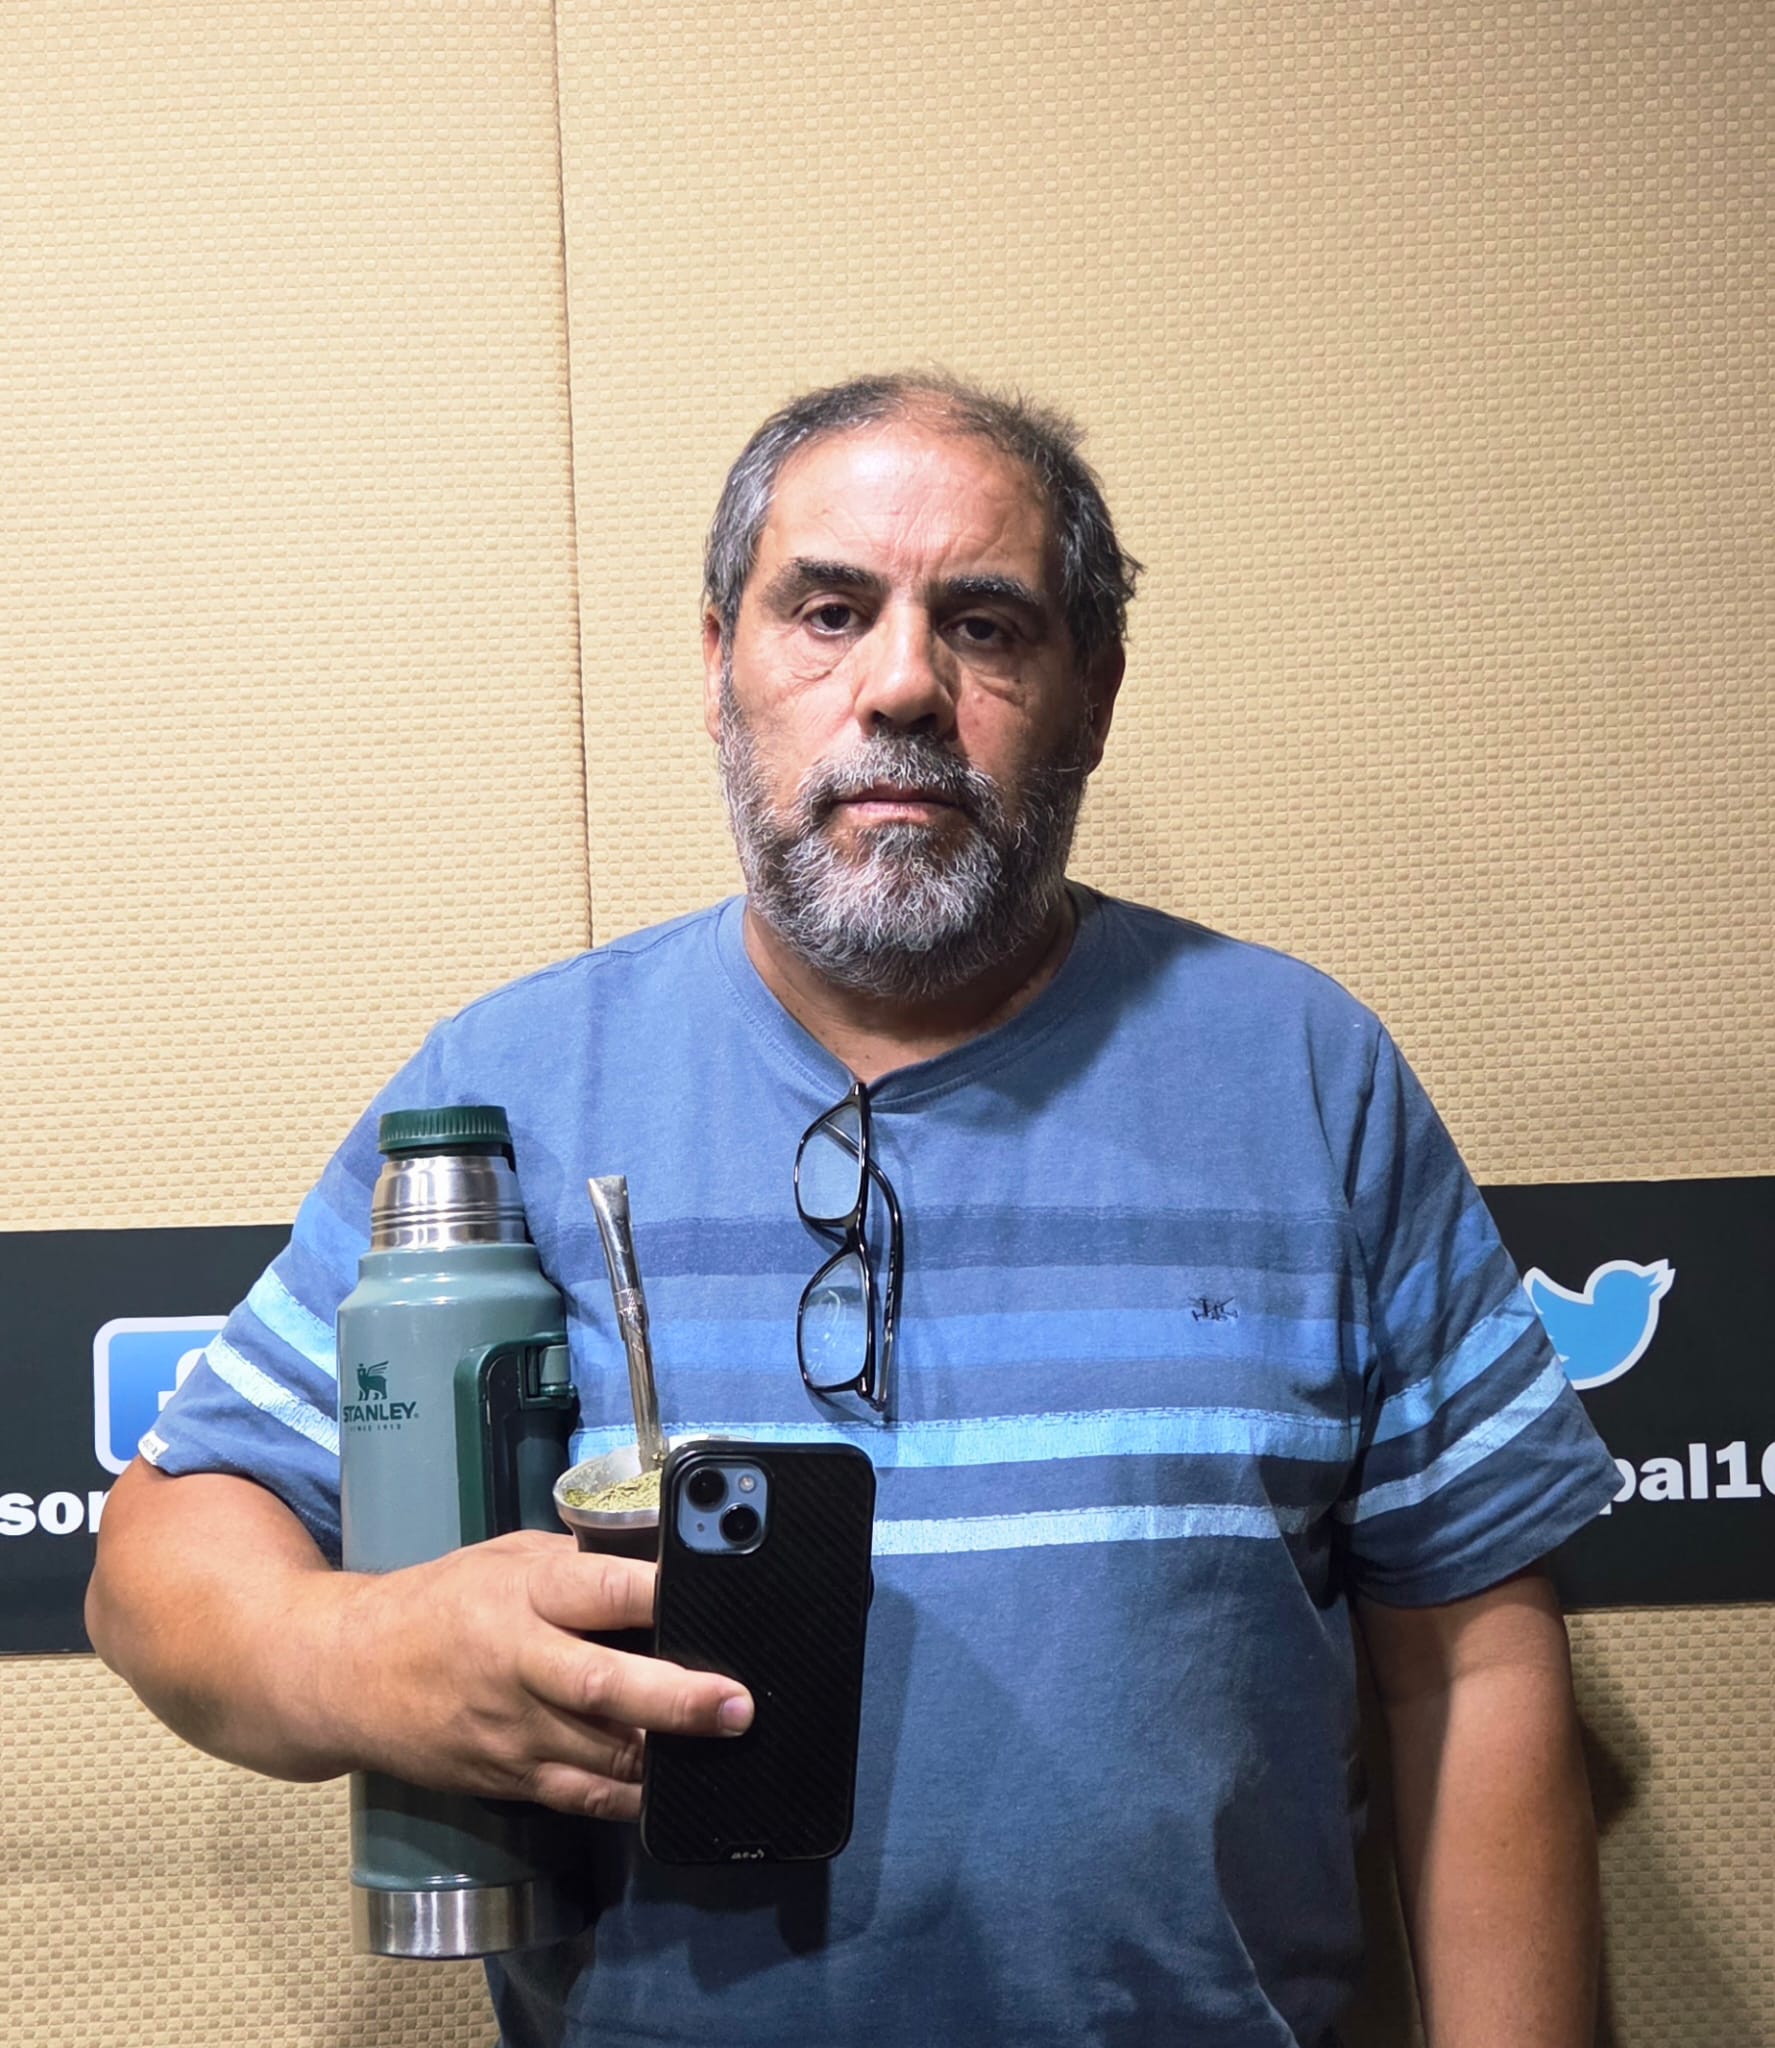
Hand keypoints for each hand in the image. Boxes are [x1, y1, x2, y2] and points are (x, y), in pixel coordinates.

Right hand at [319, 1530, 752, 1819]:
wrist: (346, 1673)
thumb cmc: (440, 1603)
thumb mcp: (506, 1558)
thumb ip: (578, 1563)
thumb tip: (660, 1559)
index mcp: (523, 1595)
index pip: (599, 1589)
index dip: (657, 1592)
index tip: (709, 1594)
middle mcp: (520, 1664)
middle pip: (605, 1686)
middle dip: (677, 1699)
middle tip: (736, 1705)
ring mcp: (513, 1730)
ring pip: (602, 1753)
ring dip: (664, 1756)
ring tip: (723, 1749)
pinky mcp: (507, 1777)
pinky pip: (580, 1796)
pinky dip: (627, 1798)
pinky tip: (668, 1790)